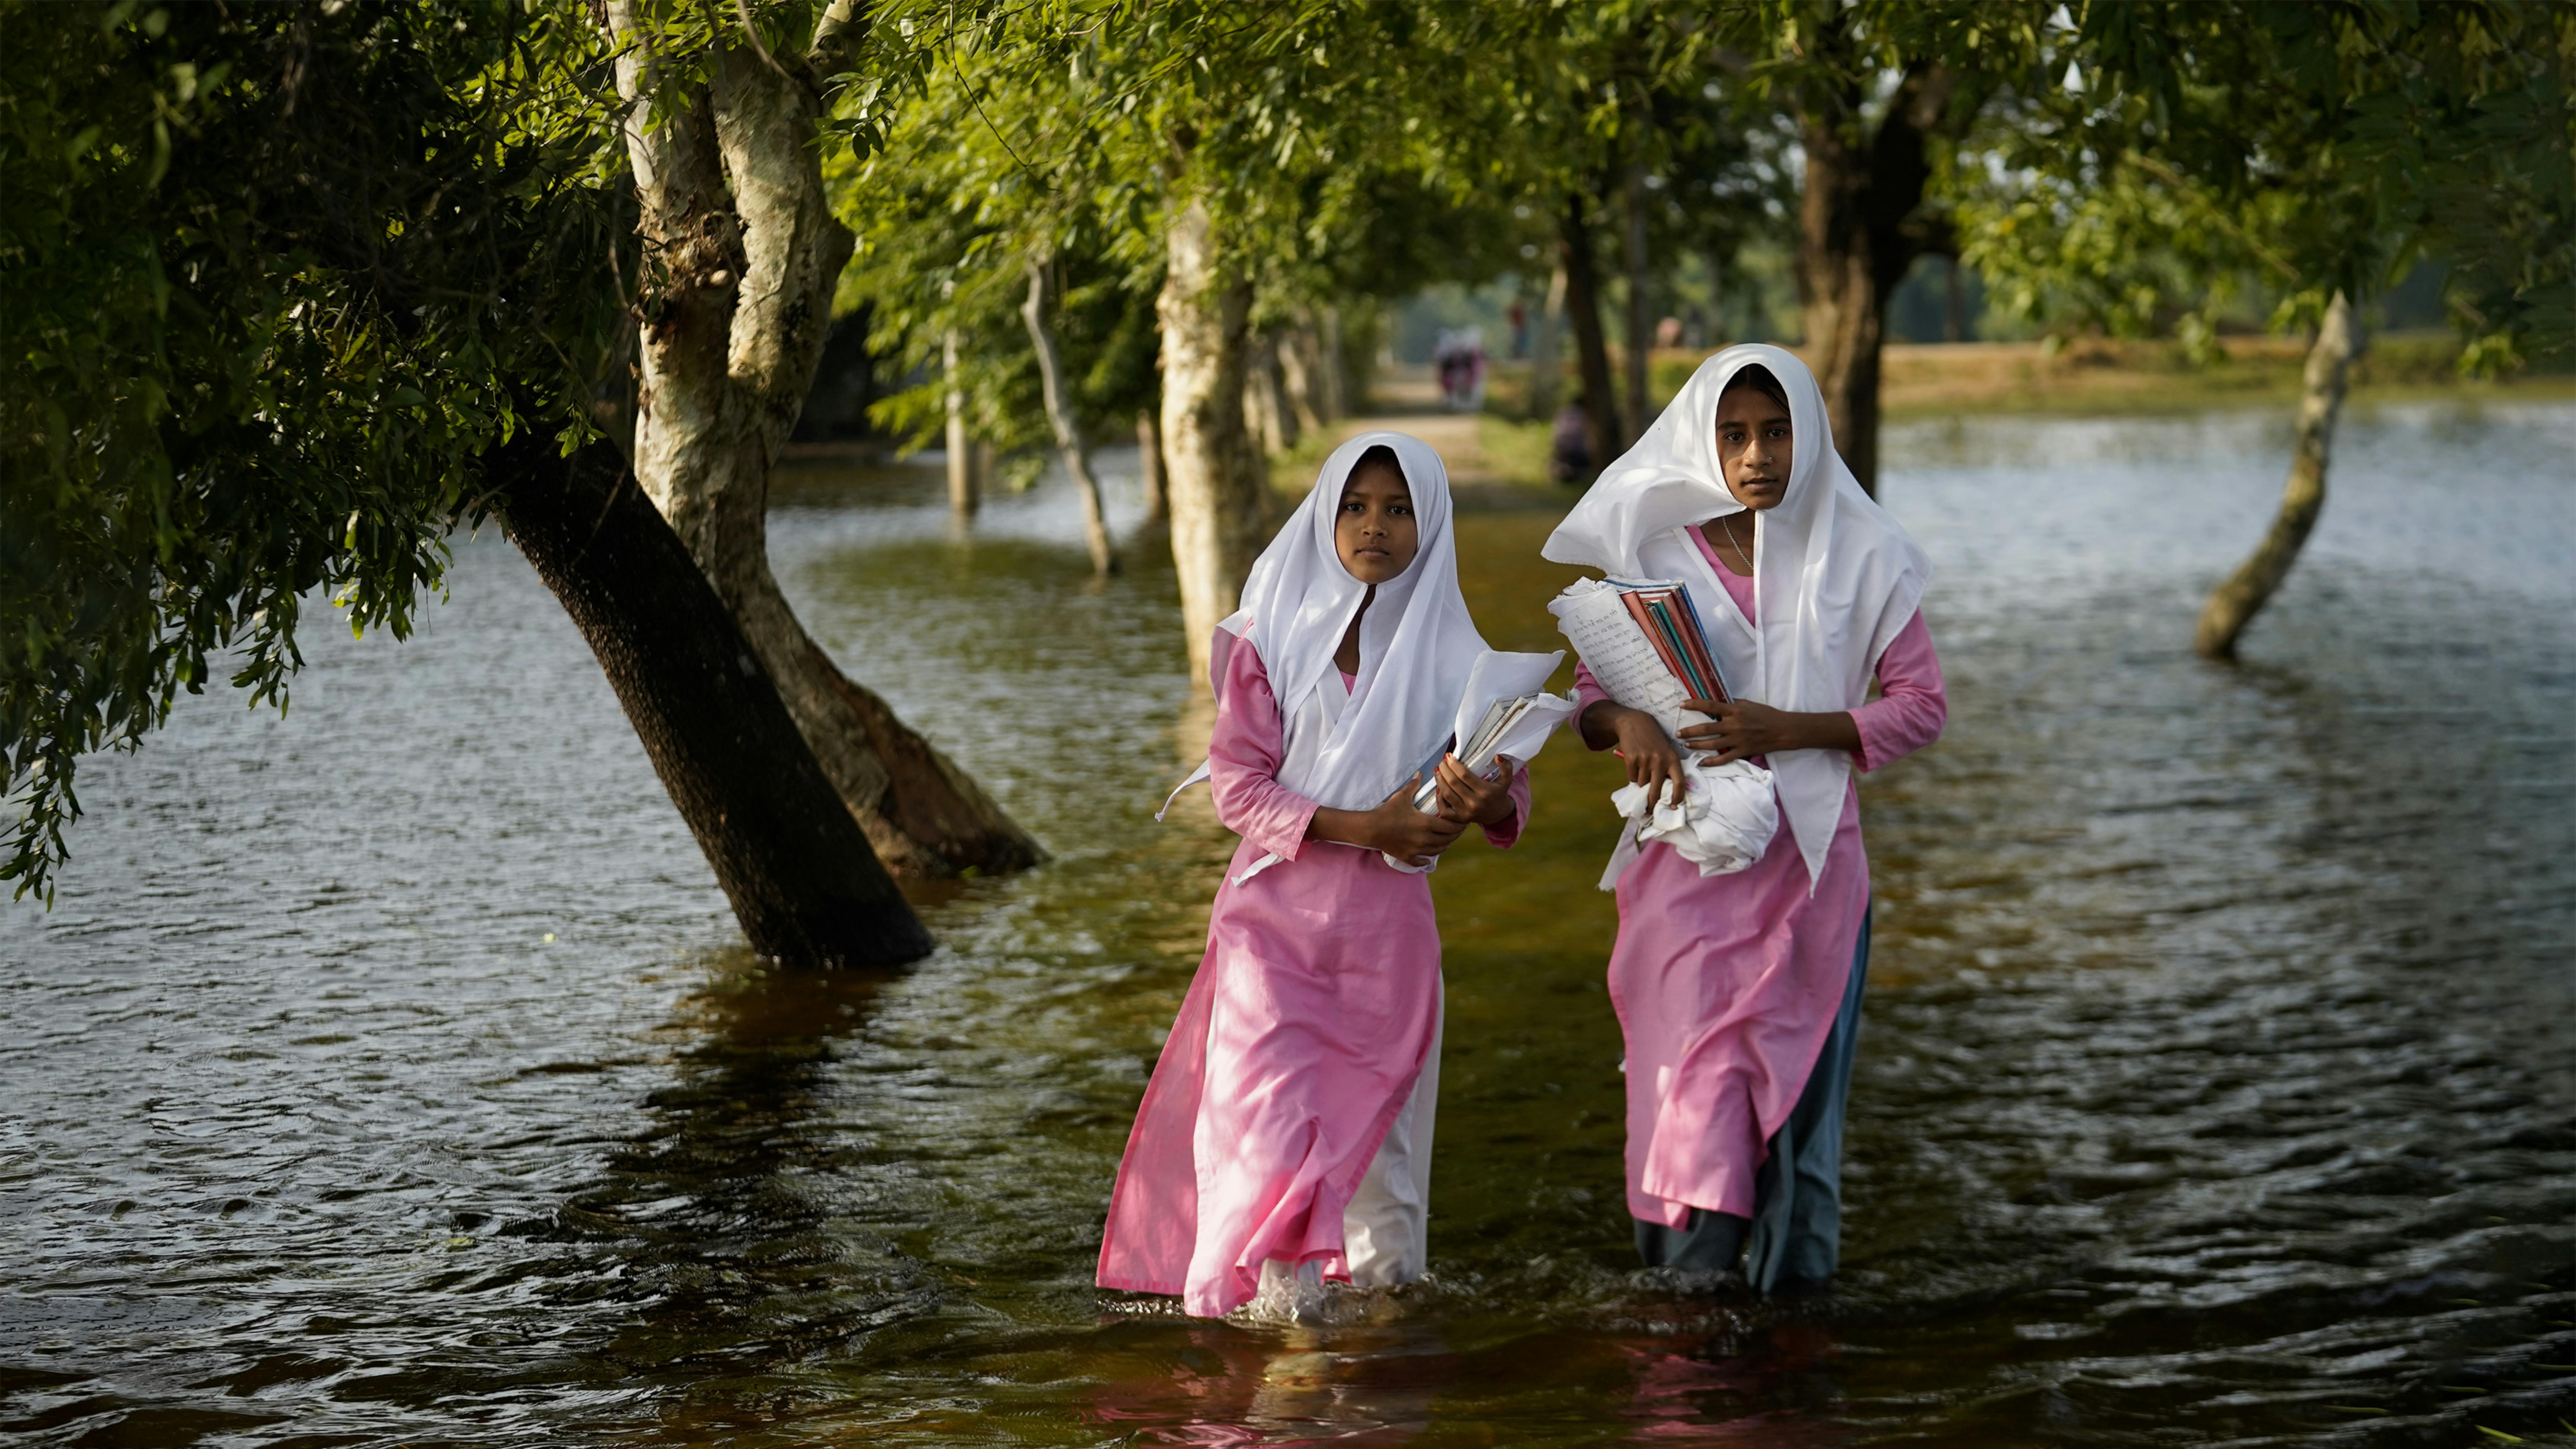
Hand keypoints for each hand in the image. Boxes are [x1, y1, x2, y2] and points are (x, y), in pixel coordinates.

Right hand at [1354, 774, 1465, 865]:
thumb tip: (1420, 773)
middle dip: (1455, 835)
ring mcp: (1416, 850)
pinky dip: (1427, 859)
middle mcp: (1424, 839)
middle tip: (1459, 830)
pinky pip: (1421, 861)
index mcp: (1426, 824)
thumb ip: (1413, 785)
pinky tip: (1429, 857)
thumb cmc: (1387, 811)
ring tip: (1448, 841)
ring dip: (1445, 845)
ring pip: (1437, 851)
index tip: (1464, 821)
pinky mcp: (1407, 856)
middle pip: (1447, 839)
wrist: (1370, 828)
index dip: (1459, 824)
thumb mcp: (1401, 796)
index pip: (1450, 826)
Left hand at [1433, 753, 1517, 826]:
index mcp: (1485, 792)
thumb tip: (1497, 757)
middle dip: (1444, 769)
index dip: (1454, 764)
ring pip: (1446, 794)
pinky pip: (1444, 809)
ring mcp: (1466, 812)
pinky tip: (1439, 787)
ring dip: (1439, 780)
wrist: (1498, 814)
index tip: (1449, 756)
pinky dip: (1439, 798)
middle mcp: (1474, 803)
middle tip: (1442, 761)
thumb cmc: (1499, 793)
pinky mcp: (1459, 819)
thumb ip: (1506, 767)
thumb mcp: (1506, 780)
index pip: (1464, 775)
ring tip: (1438, 770)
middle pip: (1453, 783)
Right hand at [1593, 703, 1685, 809]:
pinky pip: (1632, 778)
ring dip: (1641, 785)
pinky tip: (1634, 766)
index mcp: (1673, 759)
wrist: (1635, 723)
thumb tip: (1665, 794)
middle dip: (1652, 804)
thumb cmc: (1653, 741)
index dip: (1677, 798)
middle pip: (1656, 790)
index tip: (1673, 807)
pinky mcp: (1631, 759)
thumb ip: (1667, 769)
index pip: (1679, 783)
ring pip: (1642, 785)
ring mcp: (1645, 759)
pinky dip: (1633, 776)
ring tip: (1641, 774)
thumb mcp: (1666, 751)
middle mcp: (1660, 760)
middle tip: (1650, 813)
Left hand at [1676, 698, 1858, 765]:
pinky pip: (1724, 758)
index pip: (1710, 705)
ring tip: (1685, 745)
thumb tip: (1716, 700)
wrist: (1783, 730)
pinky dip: (1712, 762)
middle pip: (1707, 727)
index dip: (1694, 704)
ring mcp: (1738, 739)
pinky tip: (1701, 763)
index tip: (1681, 704)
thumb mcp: (1748, 704)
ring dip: (1697, 745)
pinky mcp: (1743, 751)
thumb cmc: (1766, 714)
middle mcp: (1734, 724)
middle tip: (1677, 733)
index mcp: (1735, 710)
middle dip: (1690, 731)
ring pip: (1712, 744)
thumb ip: (1732, 703)